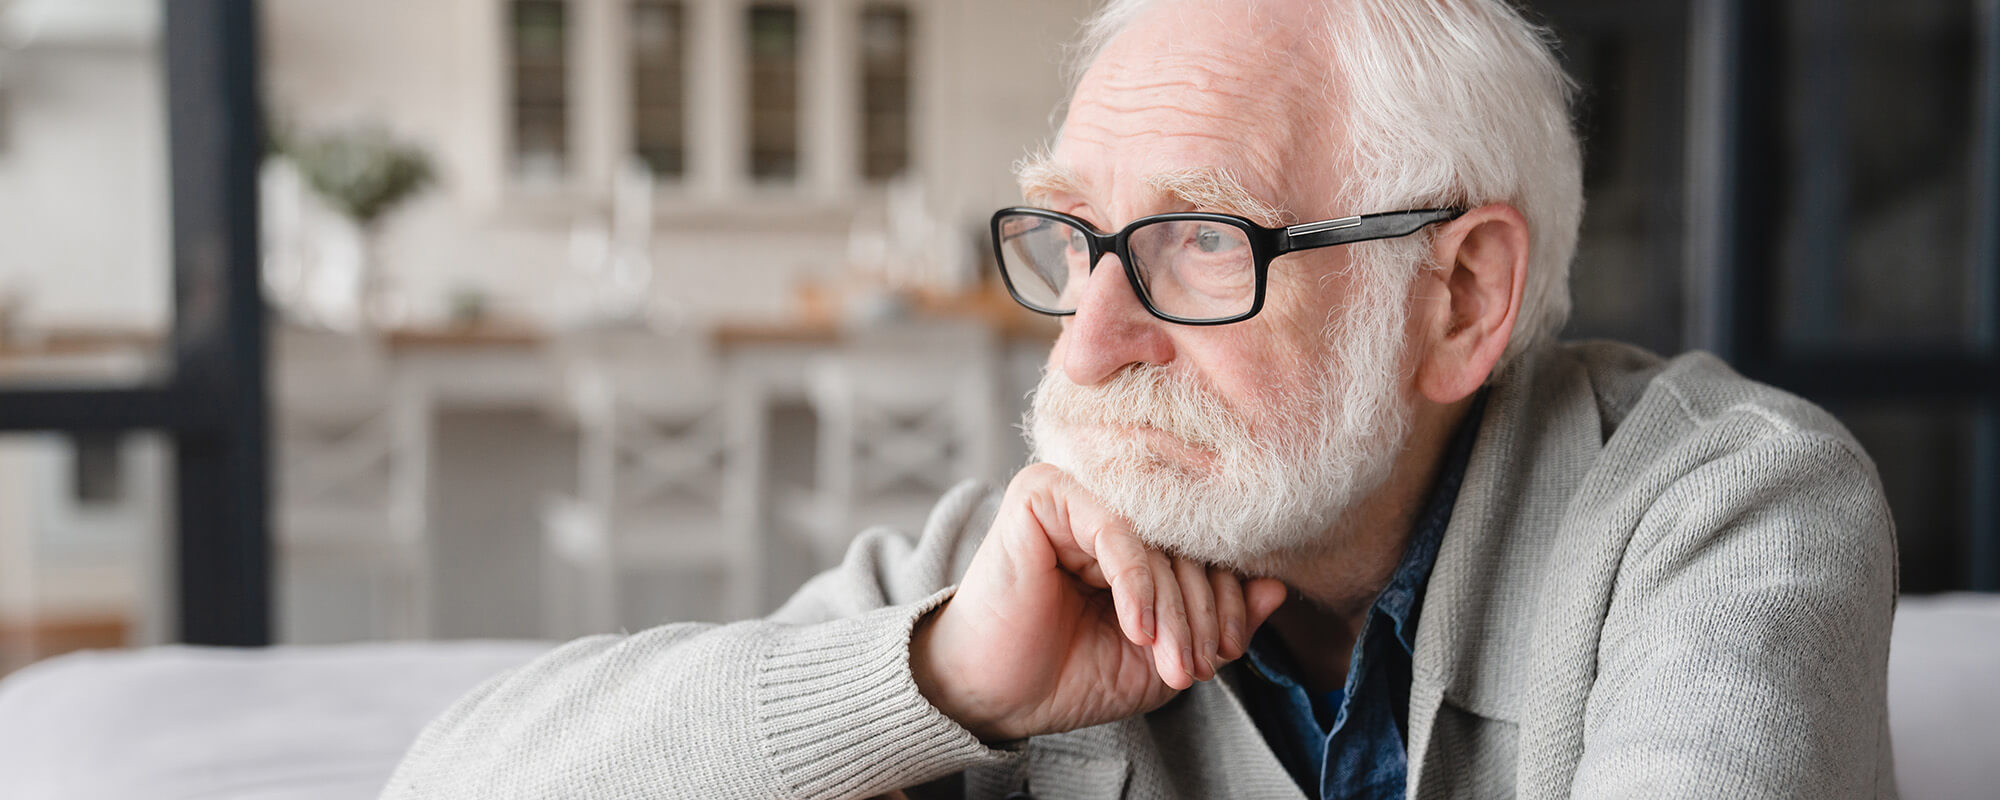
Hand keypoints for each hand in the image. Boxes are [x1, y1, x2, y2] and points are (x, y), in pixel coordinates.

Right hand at [910, 464, 1286, 740]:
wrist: (994, 692)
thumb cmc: (1071, 671)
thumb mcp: (1162, 653)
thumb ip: (1217, 620)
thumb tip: (1278, 587)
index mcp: (1140, 533)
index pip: (1206, 550)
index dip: (1226, 604)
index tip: (1222, 658)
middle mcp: (1112, 503)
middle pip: (1188, 545)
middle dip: (1201, 616)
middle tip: (1197, 668)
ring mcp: (1079, 493)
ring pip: (1158, 542)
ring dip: (1174, 611)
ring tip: (1171, 663)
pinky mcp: (1044, 492)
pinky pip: (1116, 531)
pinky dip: (1136, 586)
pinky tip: (1137, 631)